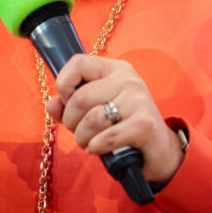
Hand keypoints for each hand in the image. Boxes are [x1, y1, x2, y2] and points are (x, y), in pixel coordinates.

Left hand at [45, 54, 184, 183]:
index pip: (78, 63)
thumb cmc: (122, 126)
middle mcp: (127, 79)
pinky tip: (97, 149)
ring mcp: (138, 100)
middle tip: (78, 132)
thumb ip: (69, 106)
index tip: (67, 103)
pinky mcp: (145, 124)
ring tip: (88, 142)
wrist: (160, 149)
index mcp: (114, 69)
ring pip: (92, 119)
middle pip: (80, 97)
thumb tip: (50, 105)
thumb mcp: (93, 111)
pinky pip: (107, 136)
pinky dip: (95, 147)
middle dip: (70, 121)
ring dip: (82, 137)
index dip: (64, 84)